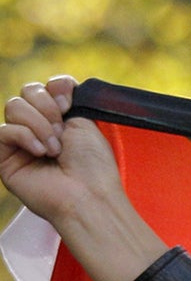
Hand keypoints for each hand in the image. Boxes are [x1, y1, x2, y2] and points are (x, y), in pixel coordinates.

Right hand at [0, 77, 166, 280]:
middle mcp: (36, 128)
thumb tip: (56, 85)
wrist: (88, 195)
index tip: (69, 104)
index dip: (56, 88)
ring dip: (40, 124)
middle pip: (25, 92)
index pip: (44, 87)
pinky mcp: (4, 158)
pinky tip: (41, 152)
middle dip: (47, 106)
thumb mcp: (85, 122)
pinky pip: (3, 131)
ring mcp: (18, 142)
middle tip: (62, 130)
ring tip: (55, 148)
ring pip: (13, 107)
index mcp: (58, 119)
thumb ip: (67, 100)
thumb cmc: (93, 164)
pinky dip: (25, 136)